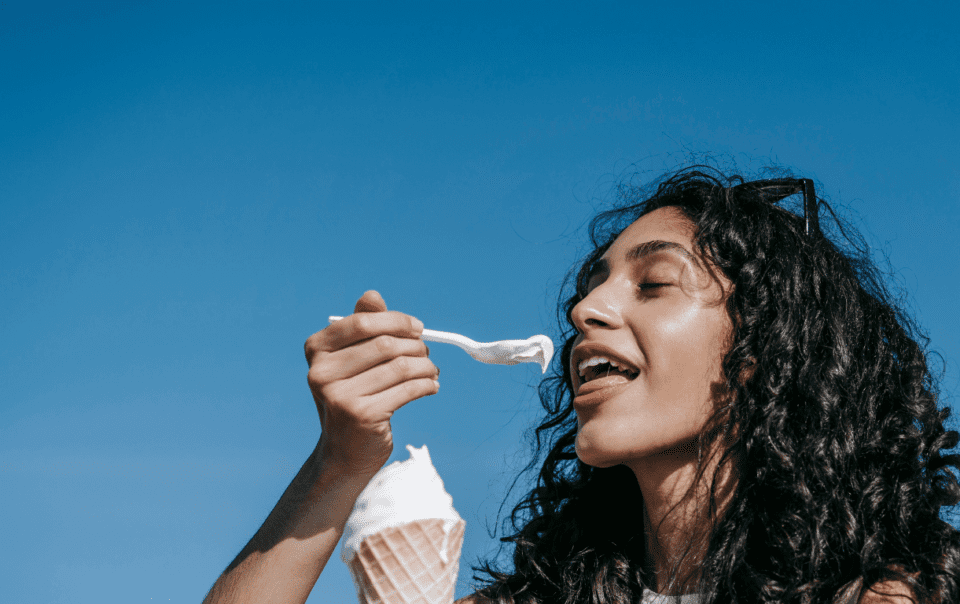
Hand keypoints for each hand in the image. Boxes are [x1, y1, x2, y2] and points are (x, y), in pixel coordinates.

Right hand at [304, 290, 438, 477]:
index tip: (418, 328)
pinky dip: (427, 385)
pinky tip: (432, 386)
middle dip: (415, 346)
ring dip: (426, 366)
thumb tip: (373, 295)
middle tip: (427, 353)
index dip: (396, 321)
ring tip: (432, 371)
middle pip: (385, 344)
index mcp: (317, 350)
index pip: (362, 322)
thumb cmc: (352, 396)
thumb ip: (362, 327)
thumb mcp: (351, 360)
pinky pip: (408, 390)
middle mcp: (322, 372)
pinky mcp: (362, 416)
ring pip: (400, 367)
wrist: (344, 452)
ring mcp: (340, 396)